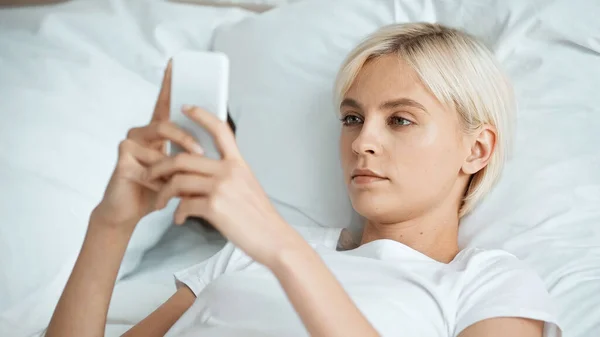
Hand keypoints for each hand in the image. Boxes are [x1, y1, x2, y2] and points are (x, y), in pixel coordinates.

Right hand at [92, 62, 203, 232]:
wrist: (129, 212)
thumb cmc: (156, 189)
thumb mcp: (178, 170)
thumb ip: (190, 154)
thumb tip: (214, 145)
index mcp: (157, 132)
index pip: (164, 104)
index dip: (169, 83)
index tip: (175, 63)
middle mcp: (142, 132)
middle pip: (167, 124)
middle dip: (187, 140)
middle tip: (201, 154)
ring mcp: (130, 142)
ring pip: (161, 146)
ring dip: (174, 167)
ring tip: (180, 182)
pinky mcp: (123, 156)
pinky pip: (151, 163)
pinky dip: (160, 180)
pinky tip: (157, 192)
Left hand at [146, 105, 303, 265]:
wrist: (274, 239)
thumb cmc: (259, 217)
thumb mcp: (247, 187)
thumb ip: (225, 177)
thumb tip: (195, 178)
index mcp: (238, 164)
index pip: (220, 130)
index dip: (202, 116)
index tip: (186, 108)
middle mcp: (229, 171)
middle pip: (184, 158)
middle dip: (160, 166)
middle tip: (150, 174)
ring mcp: (222, 187)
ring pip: (178, 181)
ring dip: (163, 193)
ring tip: (160, 203)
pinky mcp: (214, 206)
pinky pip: (184, 204)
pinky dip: (177, 213)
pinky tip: (179, 219)